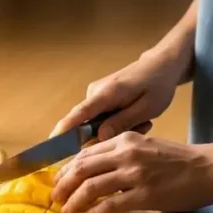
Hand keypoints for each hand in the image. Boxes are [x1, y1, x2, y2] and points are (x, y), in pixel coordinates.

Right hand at [50, 50, 183, 140]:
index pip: (79, 115)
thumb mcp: (146, 108)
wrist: (161, 66)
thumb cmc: (157, 85)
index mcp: (106, 94)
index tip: (51, 146)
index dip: (64, 131)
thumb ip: (122, 122)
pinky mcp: (99, 98)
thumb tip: (98, 137)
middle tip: (141, 126)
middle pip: (87, 125)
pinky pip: (102, 118)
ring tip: (143, 121)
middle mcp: (94, 93)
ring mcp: (96, 95)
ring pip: (97, 124)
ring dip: (117, 129)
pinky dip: (118, 123)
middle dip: (110, 134)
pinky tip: (137, 118)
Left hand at [50, 131, 212, 212]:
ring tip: (67, 211)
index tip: (60, 180)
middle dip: (63, 184)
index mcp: (125, 140)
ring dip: (74, 201)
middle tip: (55, 197)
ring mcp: (134, 173)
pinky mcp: (144, 194)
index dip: (67, 168)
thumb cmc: (181, 160)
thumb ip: (123, 153)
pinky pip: (110, 205)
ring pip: (90, 186)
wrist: (210, 167)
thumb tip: (99, 170)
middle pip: (81, 167)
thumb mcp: (147, 146)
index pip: (85, 152)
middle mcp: (126, 153)